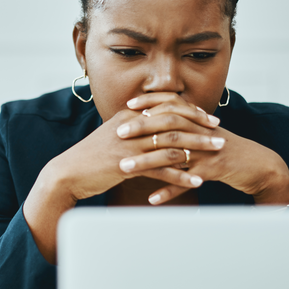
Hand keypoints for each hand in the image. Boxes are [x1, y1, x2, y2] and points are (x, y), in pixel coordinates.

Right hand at [43, 97, 219, 200]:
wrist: (68, 174)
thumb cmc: (90, 157)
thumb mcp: (112, 137)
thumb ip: (133, 130)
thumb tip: (153, 129)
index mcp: (129, 116)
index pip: (166, 107)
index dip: (190, 111)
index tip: (208, 117)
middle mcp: (132, 127)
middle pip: (174, 122)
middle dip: (200, 127)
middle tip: (219, 134)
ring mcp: (130, 146)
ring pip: (172, 144)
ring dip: (198, 149)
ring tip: (217, 154)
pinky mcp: (128, 166)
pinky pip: (162, 170)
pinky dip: (182, 175)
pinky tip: (197, 181)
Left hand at [122, 93, 288, 204]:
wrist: (257, 164)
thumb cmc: (225, 149)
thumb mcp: (204, 133)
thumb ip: (184, 125)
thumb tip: (155, 119)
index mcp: (198, 121)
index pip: (171, 105)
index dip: (149, 104)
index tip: (127, 106)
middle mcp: (201, 132)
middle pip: (168, 125)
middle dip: (142, 129)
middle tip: (119, 134)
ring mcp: (208, 151)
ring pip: (174, 154)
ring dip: (147, 162)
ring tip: (125, 169)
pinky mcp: (213, 171)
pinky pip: (187, 182)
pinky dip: (169, 190)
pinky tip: (152, 198)